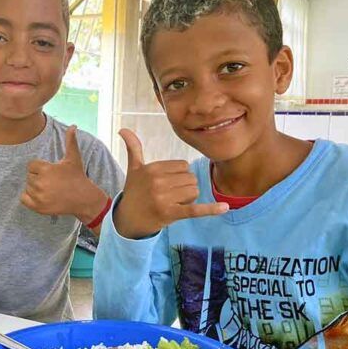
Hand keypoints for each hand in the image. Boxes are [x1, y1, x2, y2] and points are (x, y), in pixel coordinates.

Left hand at [20, 126, 106, 223]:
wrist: (84, 198)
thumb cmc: (77, 176)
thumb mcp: (73, 158)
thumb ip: (70, 141)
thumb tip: (74, 125)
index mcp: (46, 169)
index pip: (31, 165)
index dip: (40, 168)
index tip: (51, 172)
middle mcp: (41, 183)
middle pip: (29, 176)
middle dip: (39, 177)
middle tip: (52, 181)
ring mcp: (39, 196)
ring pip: (28, 187)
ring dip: (35, 188)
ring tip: (50, 189)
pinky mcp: (38, 207)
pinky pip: (23, 199)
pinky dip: (29, 198)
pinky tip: (41, 196)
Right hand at [113, 129, 227, 238]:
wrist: (128, 219)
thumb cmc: (134, 191)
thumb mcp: (133, 169)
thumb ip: (133, 148)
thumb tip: (122, 129)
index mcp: (152, 168)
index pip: (183, 166)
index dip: (179, 175)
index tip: (166, 183)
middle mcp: (158, 182)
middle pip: (190, 178)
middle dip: (185, 187)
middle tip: (169, 195)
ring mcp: (164, 199)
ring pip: (194, 191)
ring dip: (189, 198)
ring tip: (173, 203)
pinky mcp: (171, 213)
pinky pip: (195, 209)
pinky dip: (210, 209)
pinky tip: (224, 208)